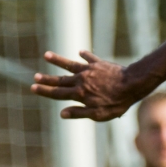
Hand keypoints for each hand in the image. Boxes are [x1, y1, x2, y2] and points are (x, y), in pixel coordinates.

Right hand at [30, 51, 147, 121]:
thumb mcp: (98, 114)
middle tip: (35, 76)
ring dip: (58, 60)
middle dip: (47, 79)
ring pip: (70, 64)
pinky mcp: (99, 64)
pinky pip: (89, 58)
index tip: (33, 87)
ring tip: (46, 55)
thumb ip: (79, 113)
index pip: (57, 93)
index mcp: (79, 94)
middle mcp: (81, 80)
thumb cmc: (116, 103)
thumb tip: (62, 113)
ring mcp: (89, 70)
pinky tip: (80, 52)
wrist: (131, 84)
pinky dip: (84, 55)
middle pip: (60, 79)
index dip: (45, 91)